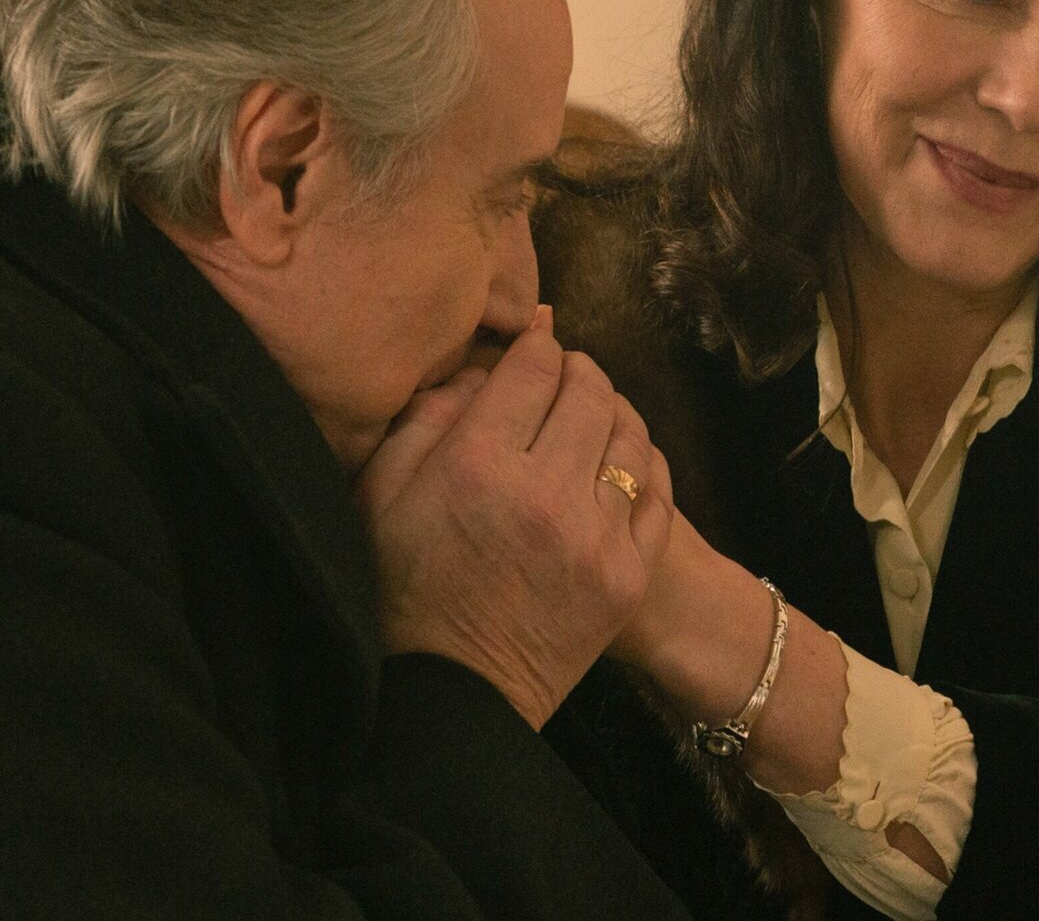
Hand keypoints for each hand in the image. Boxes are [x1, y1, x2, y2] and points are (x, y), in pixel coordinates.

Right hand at [355, 307, 674, 727]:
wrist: (451, 694)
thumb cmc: (402, 586)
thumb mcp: (380, 492)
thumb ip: (428, 415)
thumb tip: (484, 363)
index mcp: (477, 466)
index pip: (533, 367)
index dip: (536, 345)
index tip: (533, 345)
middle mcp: (544, 495)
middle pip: (590, 392)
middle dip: (577, 372)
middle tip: (563, 376)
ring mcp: (596, 538)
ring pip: (631, 436)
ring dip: (613, 412)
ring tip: (592, 414)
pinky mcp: (629, 575)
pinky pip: (658, 491)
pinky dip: (644, 461)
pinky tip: (621, 458)